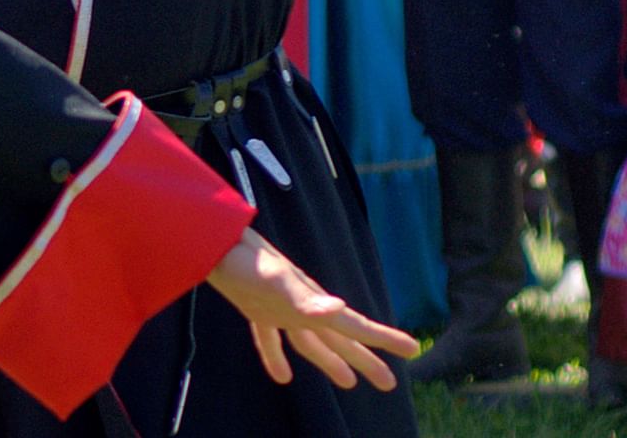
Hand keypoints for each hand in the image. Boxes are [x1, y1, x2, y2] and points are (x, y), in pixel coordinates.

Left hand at [205, 228, 418, 390]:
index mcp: (314, 303)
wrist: (213, 241)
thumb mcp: (277, 280)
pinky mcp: (256, 309)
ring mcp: (280, 309)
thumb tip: (339, 308)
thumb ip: (306, 299)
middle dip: (365, 361)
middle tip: (391, 384)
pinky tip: (282, 377)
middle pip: (340, 340)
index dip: (384, 339)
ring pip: (311, 343)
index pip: (355, 327)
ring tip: (349, 384)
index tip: (412, 349)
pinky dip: (276, 357)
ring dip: (330, 362)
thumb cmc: (246, 259)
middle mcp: (303, 307)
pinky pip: (270, 340)